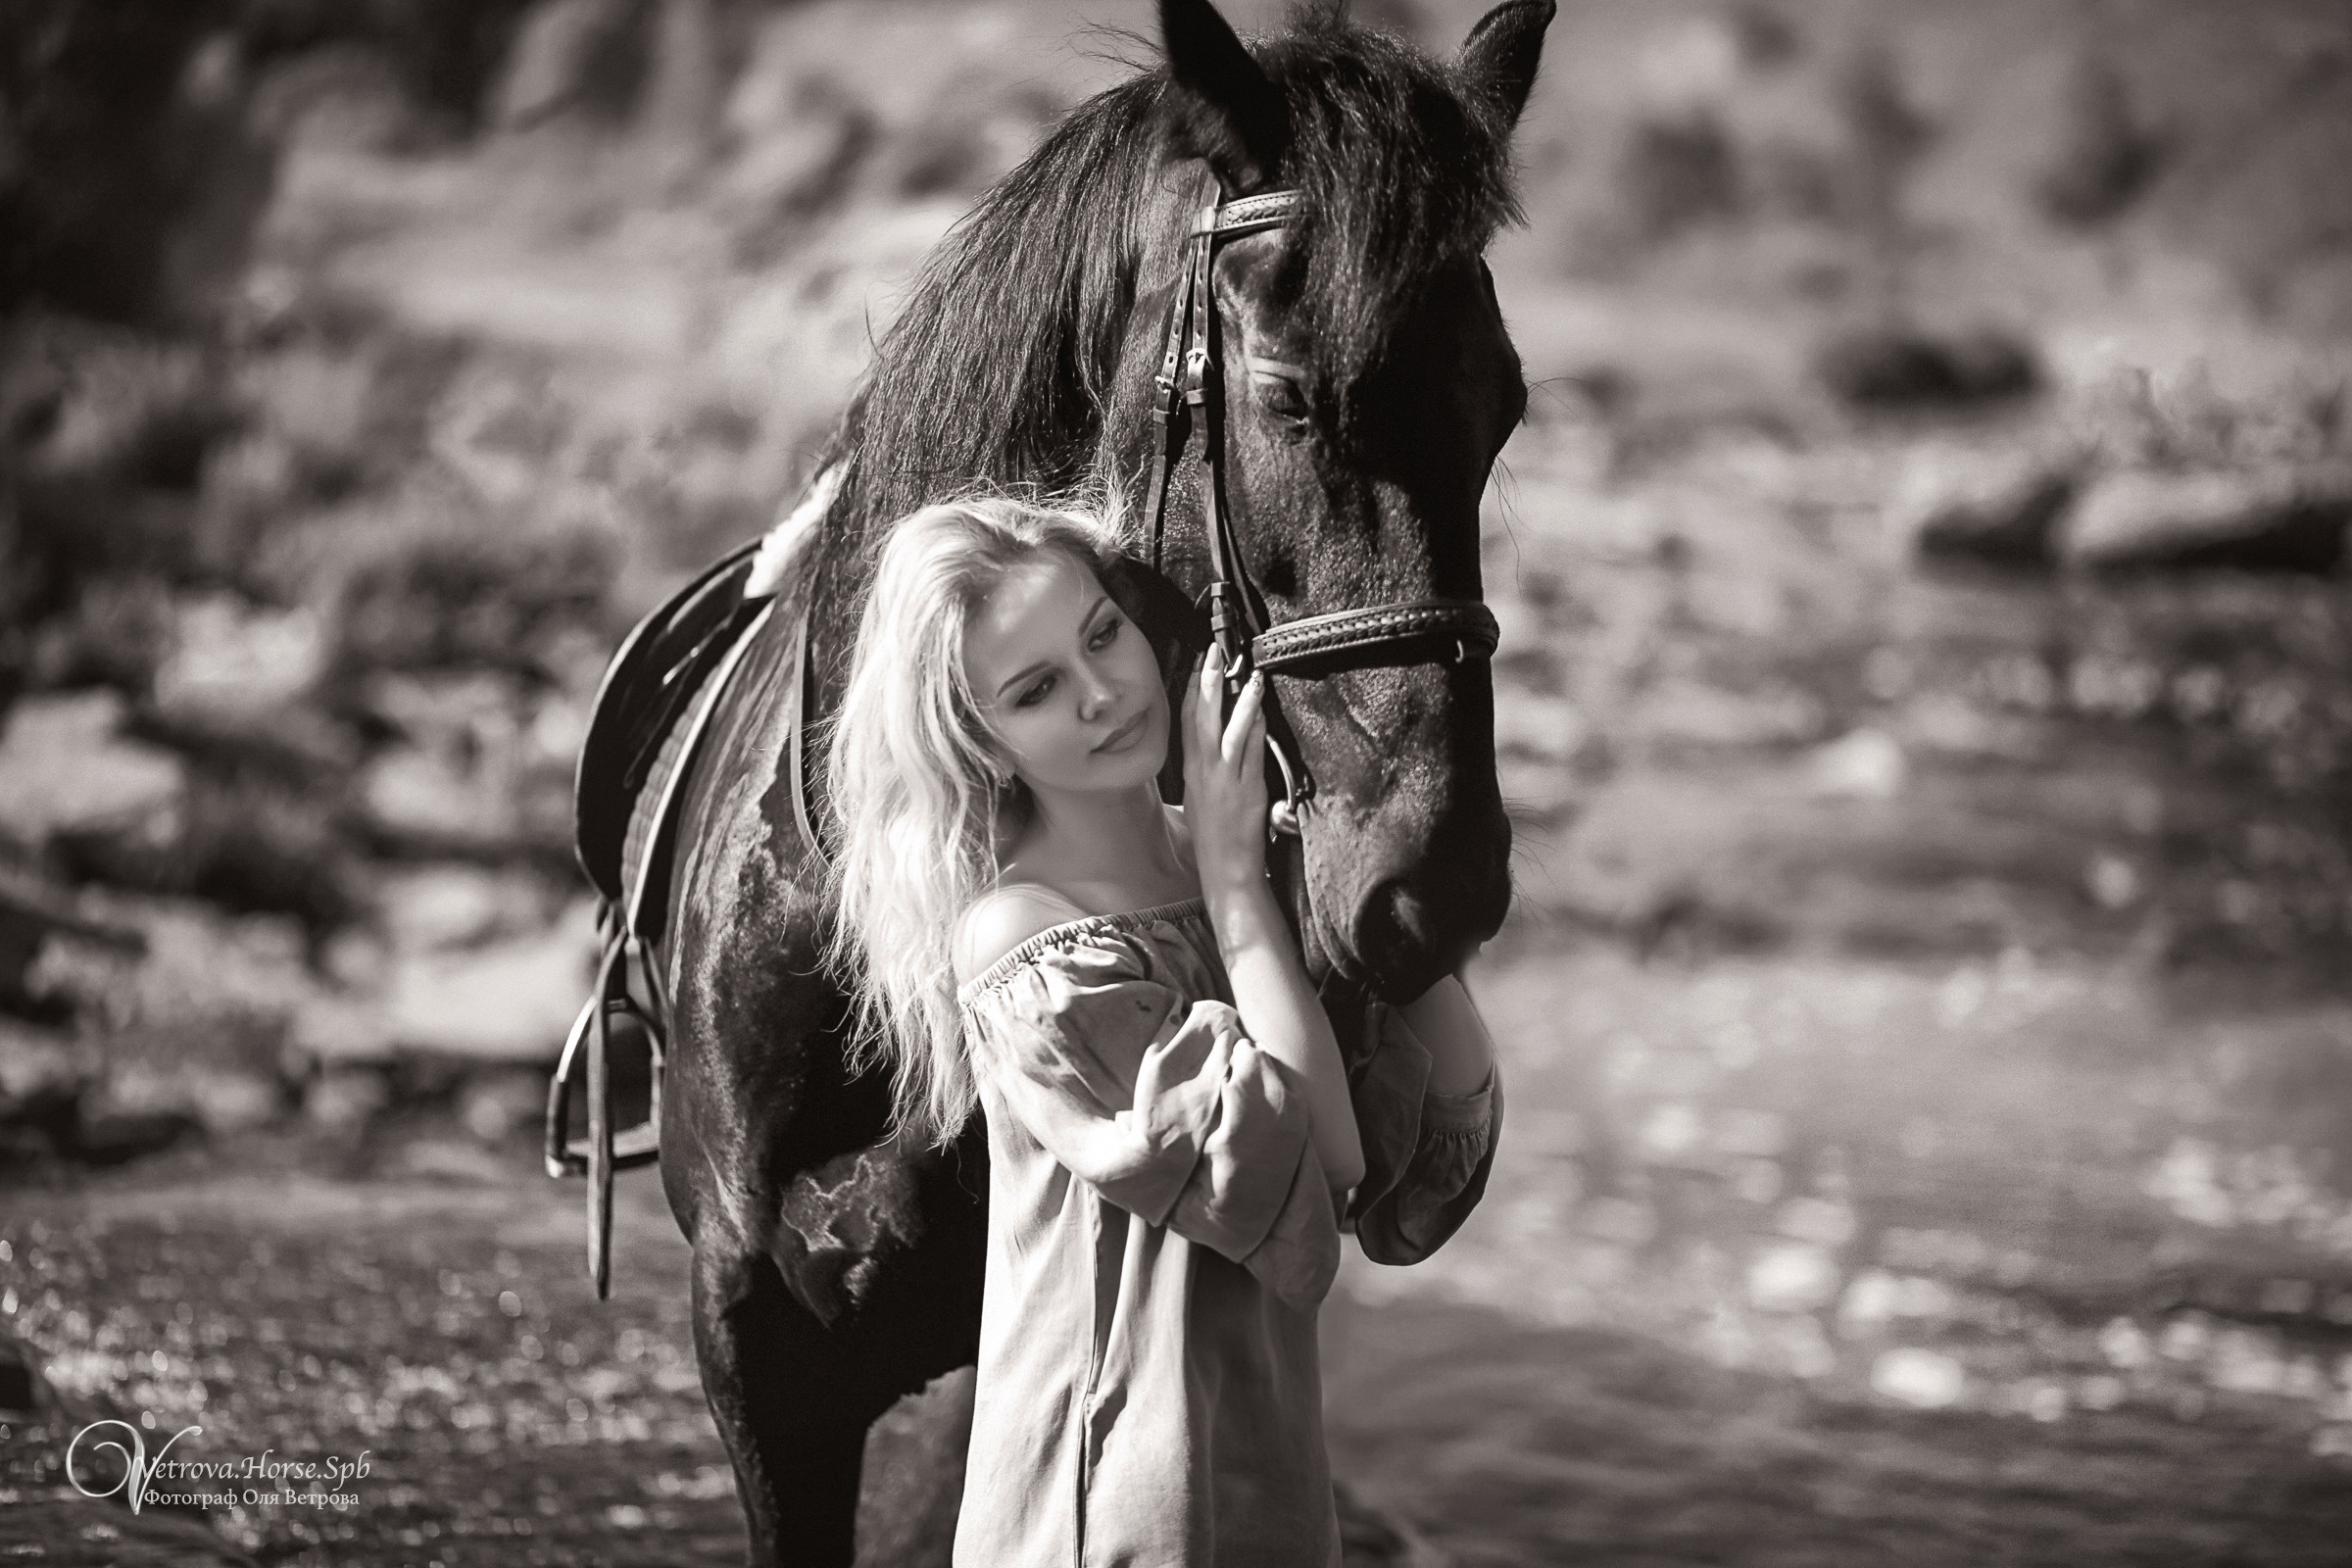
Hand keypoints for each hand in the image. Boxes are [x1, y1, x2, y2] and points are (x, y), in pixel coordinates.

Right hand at [1181, 645, 1268, 893]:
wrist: (1225, 871)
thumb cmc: (1215, 839)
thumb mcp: (1200, 800)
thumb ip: (1206, 771)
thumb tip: (1215, 747)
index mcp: (1190, 772)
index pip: (1186, 722)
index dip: (1192, 690)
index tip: (1198, 664)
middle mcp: (1202, 771)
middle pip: (1200, 718)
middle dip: (1207, 682)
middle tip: (1213, 651)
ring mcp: (1223, 779)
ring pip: (1226, 730)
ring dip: (1234, 697)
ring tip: (1245, 671)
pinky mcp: (1245, 788)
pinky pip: (1249, 749)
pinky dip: (1253, 724)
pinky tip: (1259, 705)